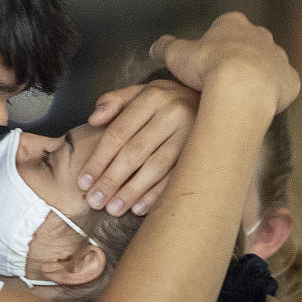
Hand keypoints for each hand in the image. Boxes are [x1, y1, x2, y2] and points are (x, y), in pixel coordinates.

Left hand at [79, 79, 198, 215]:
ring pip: (156, 167)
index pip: (118, 133)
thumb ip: (113, 101)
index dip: (99, 159)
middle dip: (111, 180)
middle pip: (135, 152)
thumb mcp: (141, 92)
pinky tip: (141, 208)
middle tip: (95, 201)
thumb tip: (93, 120)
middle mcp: (173, 113)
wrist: (218, 99)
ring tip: (114, 209)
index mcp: (152, 97)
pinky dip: (158, 194)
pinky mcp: (203, 151)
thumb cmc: (167, 101)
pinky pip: (177, 176)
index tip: (84, 181)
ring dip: (132, 191)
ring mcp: (191, 133)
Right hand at [149, 11, 299, 113]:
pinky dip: (271, 94)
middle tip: (221, 80)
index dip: (212, 44)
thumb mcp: (176, 54)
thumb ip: (165, 47)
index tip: (205, 61)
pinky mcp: (291, 79)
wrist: (242, 86)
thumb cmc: (207, 66)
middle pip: (249, 44)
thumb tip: (154, 47)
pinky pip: (282, 86)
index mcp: (233, 23)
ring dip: (256, 76)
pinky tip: (256, 105)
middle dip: (238, 58)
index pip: (223, 27)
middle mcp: (260, 35)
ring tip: (238, 96)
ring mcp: (278, 57)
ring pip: (268, 64)